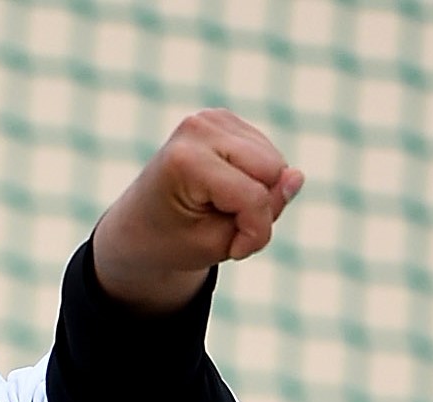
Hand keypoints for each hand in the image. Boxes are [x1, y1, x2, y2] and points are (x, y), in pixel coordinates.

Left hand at [92, 108, 302, 312]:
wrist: (135, 226)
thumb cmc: (171, 241)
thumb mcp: (217, 244)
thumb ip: (263, 211)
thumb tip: (297, 175)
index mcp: (186, 161)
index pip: (253, 196)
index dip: (254, 233)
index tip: (232, 253)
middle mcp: (198, 128)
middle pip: (273, 170)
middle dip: (259, 208)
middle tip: (221, 225)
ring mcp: (211, 118)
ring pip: (275, 162)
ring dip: (256, 193)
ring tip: (217, 206)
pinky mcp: (224, 119)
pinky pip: (267, 154)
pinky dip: (254, 178)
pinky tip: (222, 187)